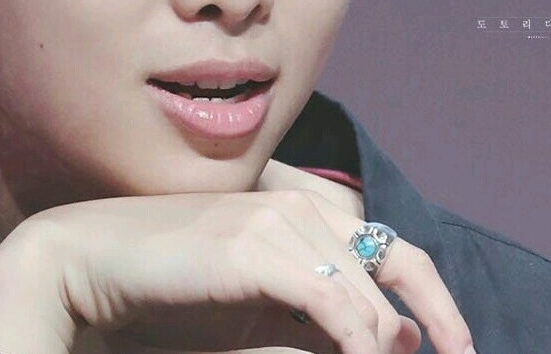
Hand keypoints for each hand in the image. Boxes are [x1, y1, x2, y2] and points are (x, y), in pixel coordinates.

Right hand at [0, 186, 473, 353]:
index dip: (438, 303)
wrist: (92, 261)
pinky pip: (333, 303)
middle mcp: (299, 210)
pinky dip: (355, 340)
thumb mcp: (258, 313)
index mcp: (304, 217)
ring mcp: (276, 224)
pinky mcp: (253, 248)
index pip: (397, 253)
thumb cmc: (172, 290)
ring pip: (365, 297)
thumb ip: (320, 319)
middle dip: (419, 332)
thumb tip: (395, 337)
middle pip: (392, 273)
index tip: (458, 350)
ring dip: (378, 346)